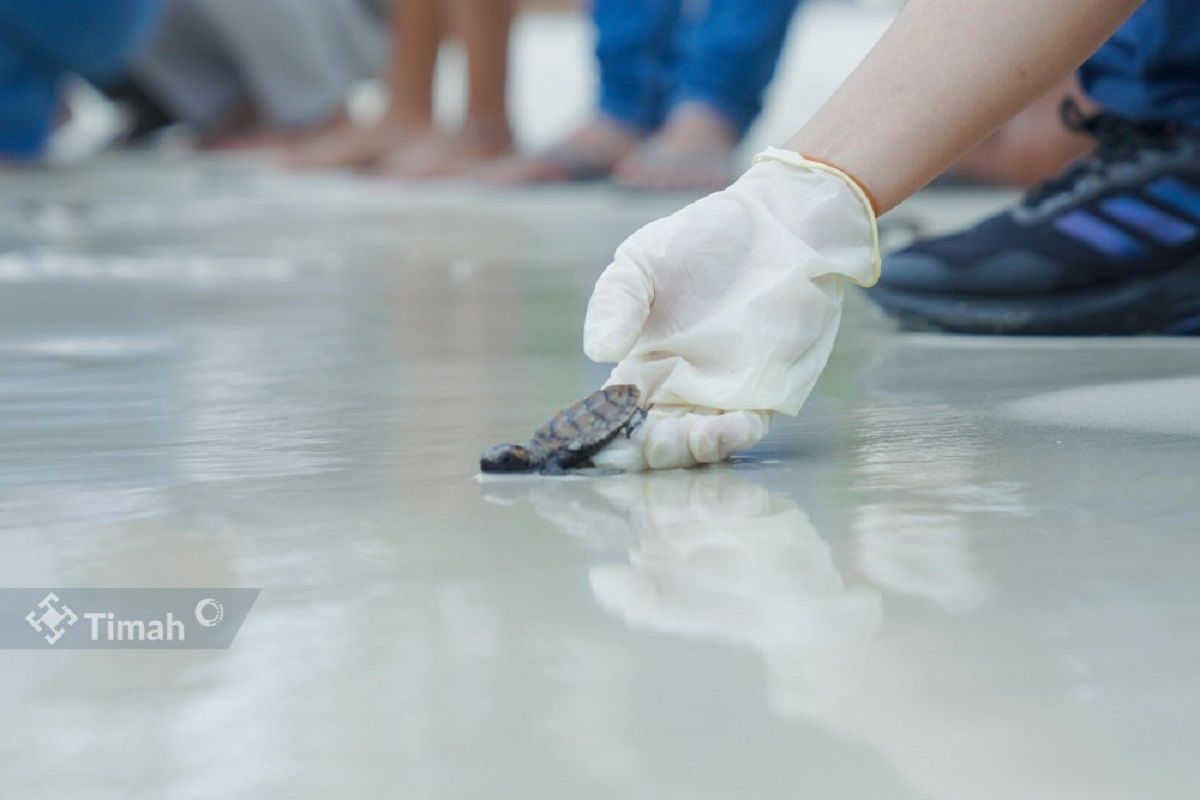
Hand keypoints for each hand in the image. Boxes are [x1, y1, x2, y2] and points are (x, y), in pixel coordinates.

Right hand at [585, 148, 879, 469]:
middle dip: (647, 451)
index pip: (615, 414)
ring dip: (688, 451)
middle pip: (653, 440)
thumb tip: (598, 351)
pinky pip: (745, 429)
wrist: (776, 225)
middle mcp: (677, 388)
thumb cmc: (703, 239)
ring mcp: (720, 394)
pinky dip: (733, 436)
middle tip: (647, 442)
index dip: (604, 432)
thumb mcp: (643, 261)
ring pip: (696, 444)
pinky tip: (727, 425)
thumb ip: (615, 302)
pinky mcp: (763, 392)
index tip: (601, 437)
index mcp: (640, 364)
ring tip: (687, 436)